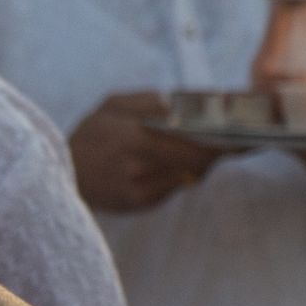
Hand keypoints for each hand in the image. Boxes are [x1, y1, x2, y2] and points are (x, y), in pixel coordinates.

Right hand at [69, 93, 221, 212]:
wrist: (58, 172)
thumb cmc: (89, 134)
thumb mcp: (111, 105)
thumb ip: (147, 100)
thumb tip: (184, 103)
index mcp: (132, 137)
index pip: (192, 142)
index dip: (223, 140)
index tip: (247, 136)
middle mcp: (137, 166)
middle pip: (197, 163)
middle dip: (217, 152)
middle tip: (235, 142)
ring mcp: (138, 189)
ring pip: (188, 176)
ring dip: (199, 164)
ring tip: (207, 150)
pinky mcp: (138, 204)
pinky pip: (173, 189)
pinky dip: (180, 176)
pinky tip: (176, 166)